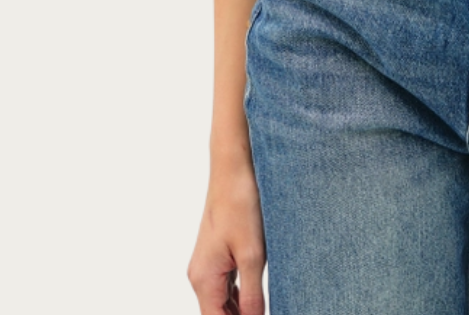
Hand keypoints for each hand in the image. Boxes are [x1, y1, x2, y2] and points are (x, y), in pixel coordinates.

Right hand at [187, 160, 266, 314]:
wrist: (234, 169)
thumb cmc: (241, 204)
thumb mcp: (252, 255)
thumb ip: (253, 296)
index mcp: (204, 280)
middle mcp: (201, 276)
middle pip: (218, 314)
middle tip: (268, 310)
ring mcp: (208, 265)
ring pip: (223, 302)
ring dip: (242, 310)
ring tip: (265, 306)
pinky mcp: (217, 255)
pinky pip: (227, 286)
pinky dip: (241, 296)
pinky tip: (259, 296)